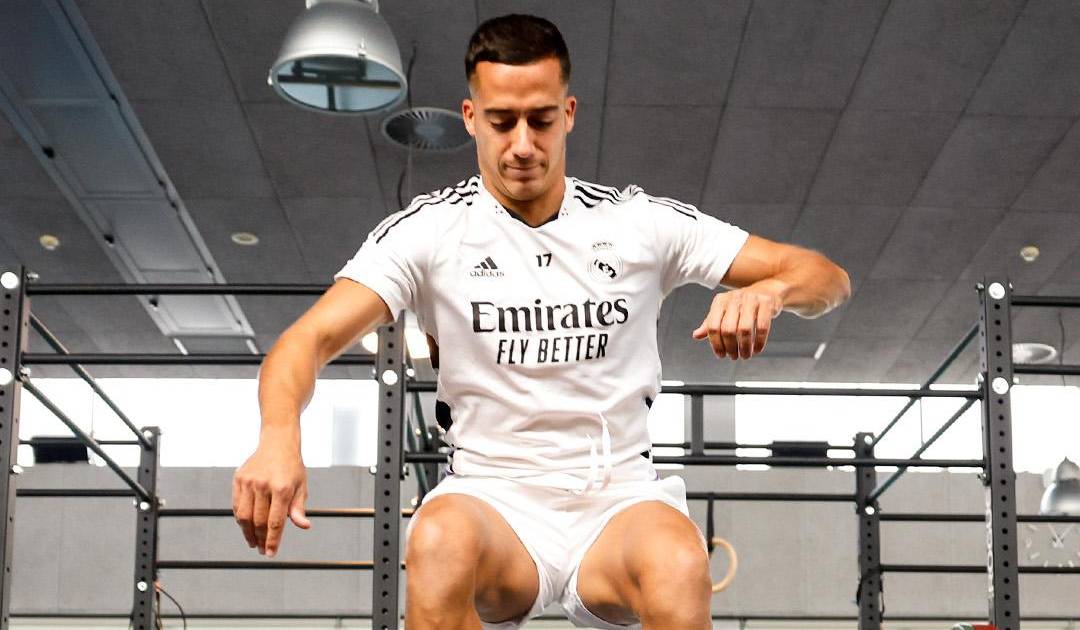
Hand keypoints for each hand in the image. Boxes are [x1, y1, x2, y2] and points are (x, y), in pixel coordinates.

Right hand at [232, 432, 310, 556]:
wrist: (277, 443)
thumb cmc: (292, 468)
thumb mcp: (301, 487)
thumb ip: (298, 508)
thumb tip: (304, 526)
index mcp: (283, 488)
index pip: (275, 521)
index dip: (273, 540)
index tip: (271, 553)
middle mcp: (264, 485)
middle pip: (258, 521)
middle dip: (261, 539)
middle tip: (263, 550)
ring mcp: (249, 481)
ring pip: (244, 516)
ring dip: (248, 533)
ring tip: (253, 542)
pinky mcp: (239, 479)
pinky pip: (237, 505)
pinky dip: (240, 519)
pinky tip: (246, 526)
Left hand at [692, 283, 783, 359]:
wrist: (767, 290)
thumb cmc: (742, 304)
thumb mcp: (724, 310)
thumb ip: (710, 323)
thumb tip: (696, 336)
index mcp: (720, 301)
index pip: (713, 326)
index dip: (716, 344)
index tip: (720, 355)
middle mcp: (734, 298)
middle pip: (728, 329)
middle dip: (730, 347)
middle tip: (734, 356)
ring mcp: (751, 300)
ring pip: (744, 330)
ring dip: (744, 347)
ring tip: (745, 355)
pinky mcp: (766, 303)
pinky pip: (762, 327)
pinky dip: (759, 342)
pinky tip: (756, 350)